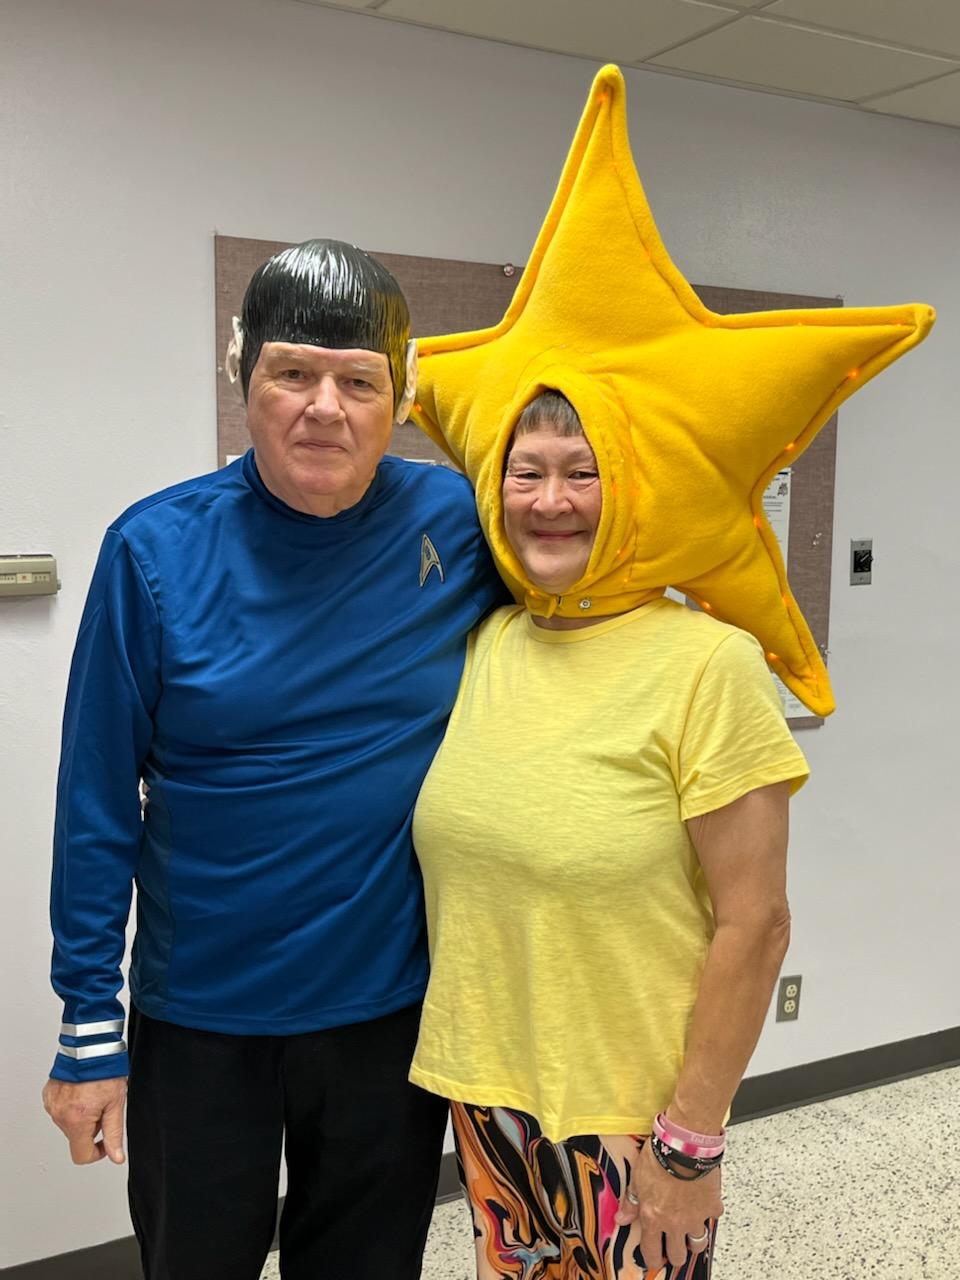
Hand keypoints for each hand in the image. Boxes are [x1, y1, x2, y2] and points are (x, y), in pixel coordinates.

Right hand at [42, 1077, 126, 1164]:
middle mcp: (59, 1115)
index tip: (105, 1142)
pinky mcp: (48, 1095)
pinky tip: (82, 1090)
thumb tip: (116, 1157)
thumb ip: (114, 1133)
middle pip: (76, 1137)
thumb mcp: (116, 1103)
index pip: (81, 1155)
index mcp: (76, 1120)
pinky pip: (61, 1109)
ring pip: (69, 1123)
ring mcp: (52, 1104)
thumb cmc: (104, 1069)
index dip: (97, 1152)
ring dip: (82, 1116)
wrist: (90, 1045)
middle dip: (92, 1127)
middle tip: (103, 1105)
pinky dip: (72, 1105)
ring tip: (93, 1094)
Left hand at [615, 1139, 722, 1270]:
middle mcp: (675, 1223)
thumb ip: (631, 1202)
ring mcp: (696, 1218)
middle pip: (678, 1256)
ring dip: (693, 1239)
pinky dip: (708, 1212)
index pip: (652, 1252)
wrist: (684, 1145)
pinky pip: (712, 1217)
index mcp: (654, 1218)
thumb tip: (621, 1218)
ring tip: (689, 1230)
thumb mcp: (637, 1178)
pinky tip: (703, 1201)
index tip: (655, 1258)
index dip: (653, 1260)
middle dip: (674, 1253)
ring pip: (698, 1244)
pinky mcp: (712, 1207)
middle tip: (673, 1245)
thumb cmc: (659, 1157)